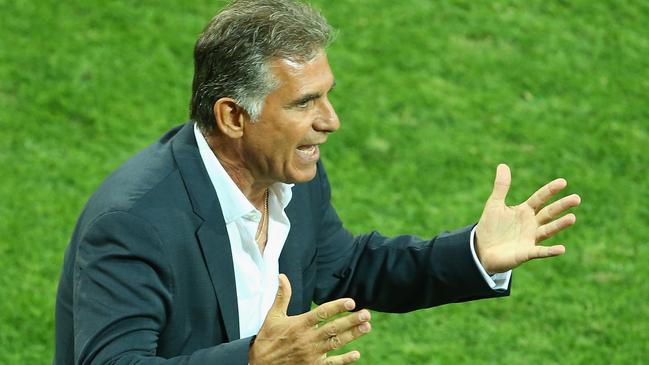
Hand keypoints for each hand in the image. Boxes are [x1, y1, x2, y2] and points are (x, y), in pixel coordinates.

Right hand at [249, 274, 370, 364]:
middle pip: (333, 328)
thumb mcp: (273, 316)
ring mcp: (311, 354)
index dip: (337, 307)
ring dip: (352, 335)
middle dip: (351, 321)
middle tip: (366, 314)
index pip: (322, 313)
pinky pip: (331, 364)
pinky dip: (344, 360)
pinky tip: (356, 354)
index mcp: (299, 324)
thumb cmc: (267, 339)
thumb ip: (282, 296)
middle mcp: (308, 338)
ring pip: (336, 343)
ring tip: (366, 327)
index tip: (351, 302)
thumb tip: (282, 276)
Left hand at [475, 164, 580, 272]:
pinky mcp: (526, 253)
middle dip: (562, 206)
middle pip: (549, 213)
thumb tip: (502, 164)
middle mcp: (531, 224)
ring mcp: (530, 239)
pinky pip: (540, 252)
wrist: (482, 250)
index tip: (563, 182)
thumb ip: (501, 187)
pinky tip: (561, 249)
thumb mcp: (494, 204)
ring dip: (559, 225)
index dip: (550, 190)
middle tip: (576, 198)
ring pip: (548, 230)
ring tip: (572, 218)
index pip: (540, 198)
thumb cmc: (490, 227)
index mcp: (525, 211)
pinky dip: (550, 251)